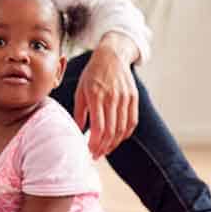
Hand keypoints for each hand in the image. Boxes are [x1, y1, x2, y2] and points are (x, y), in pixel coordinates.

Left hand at [71, 38, 139, 157]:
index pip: (98, 128)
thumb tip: (76, 132)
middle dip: (103, 148)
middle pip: (111, 132)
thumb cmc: (92, 74)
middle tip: (95, 155)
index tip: (88, 152)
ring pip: (122, 129)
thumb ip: (79, 112)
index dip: (94, 144)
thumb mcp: (80, 90)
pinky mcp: (133, 98)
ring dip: (113, 144)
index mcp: (96, 96)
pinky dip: (124, 134)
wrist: (112, 56)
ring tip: (104, 150)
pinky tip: (116, 140)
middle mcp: (112, 97)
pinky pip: (132, 122)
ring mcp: (125, 98)